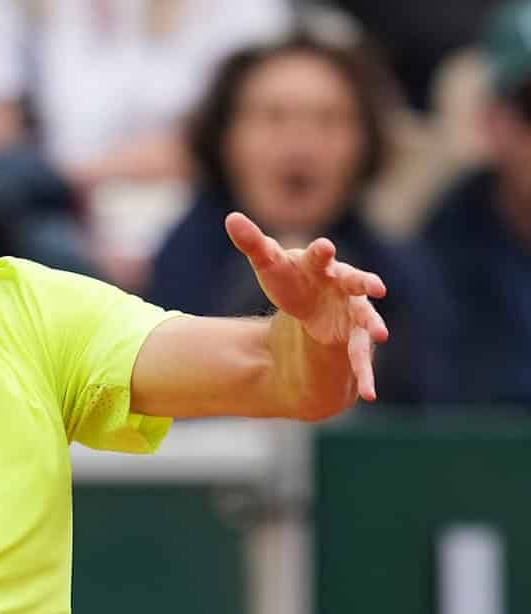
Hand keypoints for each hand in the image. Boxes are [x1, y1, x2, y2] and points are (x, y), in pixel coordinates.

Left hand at [226, 212, 389, 401]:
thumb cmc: (292, 277)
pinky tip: (369, 395)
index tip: (323, 247)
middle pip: (356, 282)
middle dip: (364, 283)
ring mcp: (353, 313)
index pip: (322, 257)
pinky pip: (359, 359)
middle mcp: (345, 287)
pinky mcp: (354, 338)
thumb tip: (231, 218)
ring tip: (381, 335)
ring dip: (374, 326)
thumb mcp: (270, 264)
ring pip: (367, 320)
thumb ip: (253, 243)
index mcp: (323, 266)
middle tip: (376, 286)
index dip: (322, 253)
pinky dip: (365, 376)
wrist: (310, 303)